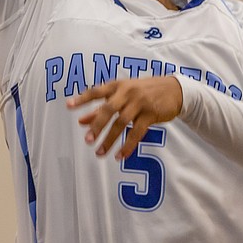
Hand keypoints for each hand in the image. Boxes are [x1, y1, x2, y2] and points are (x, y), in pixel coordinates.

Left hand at [67, 76, 182, 159]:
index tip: (68, 106)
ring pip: (122, 123)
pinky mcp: (151, 115)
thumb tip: (81, 121)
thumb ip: (101, 107)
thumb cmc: (143, 91)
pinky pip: (137, 133)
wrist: (174, 90)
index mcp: (117, 85)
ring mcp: (139, 103)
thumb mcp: (122, 95)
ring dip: (110, 139)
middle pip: (108, 110)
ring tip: (99, 153)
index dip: (82, 98)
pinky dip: (128, 145)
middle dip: (97, 125)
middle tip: (87, 140)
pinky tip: (119, 156)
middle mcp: (127, 92)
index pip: (96, 91)